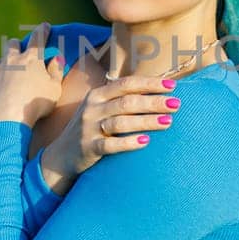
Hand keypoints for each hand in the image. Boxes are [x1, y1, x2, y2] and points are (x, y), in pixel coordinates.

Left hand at [0, 22, 64, 127]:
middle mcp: (12, 60)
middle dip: (17, 44)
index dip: (42, 30)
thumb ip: (56, 72)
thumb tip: (55, 59)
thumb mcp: (55, 89)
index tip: (44, 26)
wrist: (7, 118)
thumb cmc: (35, 104)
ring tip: (10, 73)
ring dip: (5, 63)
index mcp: (31, 59)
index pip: (38, 38)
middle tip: (21, 51)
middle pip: (12, 43)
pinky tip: (1, 90)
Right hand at [43, 71, 182, 187]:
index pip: (126, 84)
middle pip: (127, 102)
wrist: (62, 155)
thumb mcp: (100, 109)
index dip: (150, 83)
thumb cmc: (91, 129)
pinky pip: (111, 145)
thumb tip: (156, 91)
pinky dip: (129, 142)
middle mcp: (92, 108)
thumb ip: (120, 99)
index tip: (172, 85)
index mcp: (97, 94)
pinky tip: (146, 141)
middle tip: (176, 104)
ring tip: (168, 122)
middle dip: (154, 102)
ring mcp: (89, 128)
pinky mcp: (88, 148)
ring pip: (121, 122)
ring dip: (147, 121)